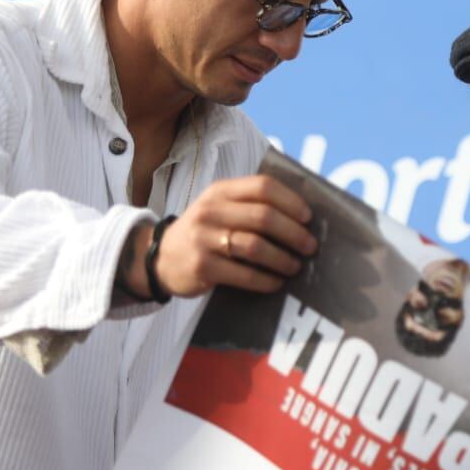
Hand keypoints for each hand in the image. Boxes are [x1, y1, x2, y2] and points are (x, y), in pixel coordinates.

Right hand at [120, 175, 317, 299]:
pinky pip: (243, 274)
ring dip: (283, 259)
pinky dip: (266, 280)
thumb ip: (250, 205)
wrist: (160, 256)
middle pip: (264, 217)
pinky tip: (276, 283)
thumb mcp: (219, 207)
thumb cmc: (204, 231)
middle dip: (294, 233)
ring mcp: (204, 238)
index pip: (262, 187)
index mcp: (220, 191)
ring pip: (256, 246)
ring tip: (295, 266)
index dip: (291, 202)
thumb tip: (301, 218)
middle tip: (310, 247)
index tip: (308, 218)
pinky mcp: (202, 266)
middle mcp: (210, 211)